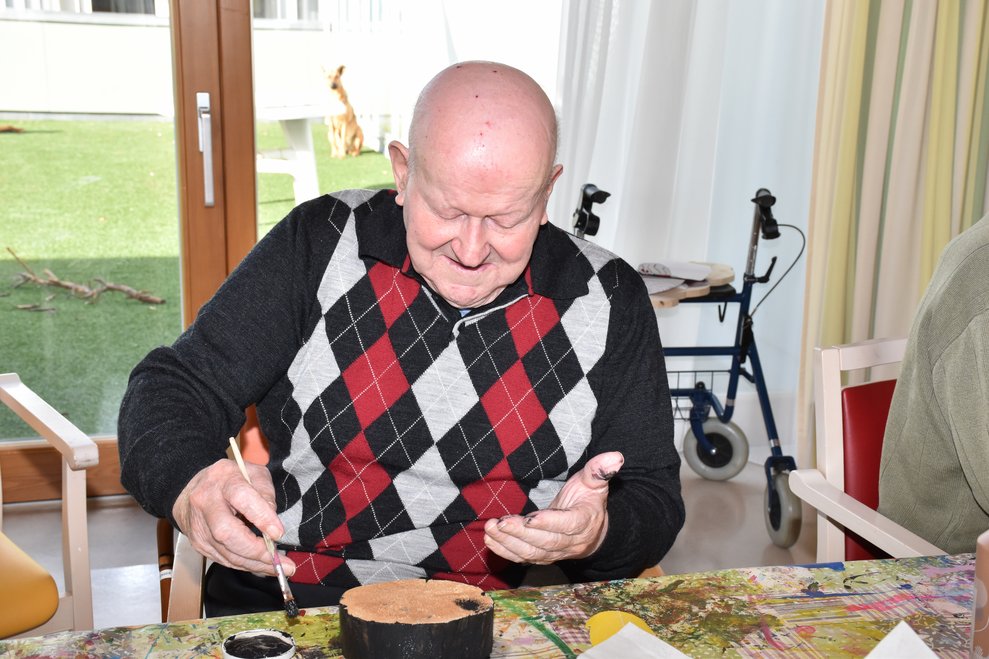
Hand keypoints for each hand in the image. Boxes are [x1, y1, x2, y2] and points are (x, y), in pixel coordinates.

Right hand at [171, 457, 295, 576]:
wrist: (192, 491)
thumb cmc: (230, 481)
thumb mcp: (253, 473)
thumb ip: (266, 492)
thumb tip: (272, 522)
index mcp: (223, 479)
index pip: (242, 498)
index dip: (262, 517)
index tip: (278, 533)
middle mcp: (206, 503)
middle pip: (227, 532)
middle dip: (256, 550)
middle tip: (280, 561)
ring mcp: (199, 526)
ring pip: (226, 552)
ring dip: (255, 564)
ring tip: (279, 568)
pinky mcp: (198, 543)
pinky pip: (224, 559)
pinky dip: (245, 565)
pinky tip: (261, 566)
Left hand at [483, 452, 622, 563]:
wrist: (591, 530)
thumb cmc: (588, 501)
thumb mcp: (594, 483)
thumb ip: (599, 470)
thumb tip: (615, 456)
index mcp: (585, 522)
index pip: (568, 525)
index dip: (549, 523)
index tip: (529, 518)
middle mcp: (571, 542)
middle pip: (546, 542)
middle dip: (521, 534)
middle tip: (500, 523)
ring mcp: (556, 553)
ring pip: (532, 553)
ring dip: (508, 543)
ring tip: (490, 529)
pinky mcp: (543, 557)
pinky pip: (524, 559)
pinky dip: (506, 551)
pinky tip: (491, 541)